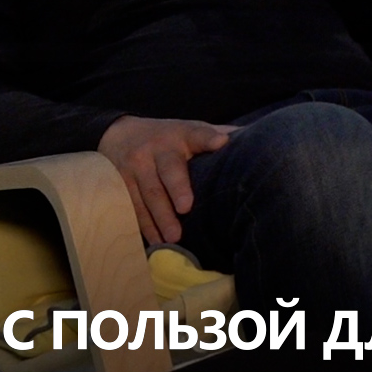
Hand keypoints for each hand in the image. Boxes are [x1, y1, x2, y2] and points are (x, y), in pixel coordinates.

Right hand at [97, 116, 236, 244]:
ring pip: (146, 194)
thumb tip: (253, 137)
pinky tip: (154, 240)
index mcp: (180, 135)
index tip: (220, 143)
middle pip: (167, 171)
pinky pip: (131, 206)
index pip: (197, 134)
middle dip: (176, 190)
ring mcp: (134, 167)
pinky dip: (142, 225)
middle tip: (186, 209)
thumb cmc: (168, 137)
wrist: (119, 134)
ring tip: (171, 238)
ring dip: (159, 218)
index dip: (208, 138)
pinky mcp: (117, 184)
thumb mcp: (190, 130)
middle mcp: (155, 150)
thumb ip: (216, 135)